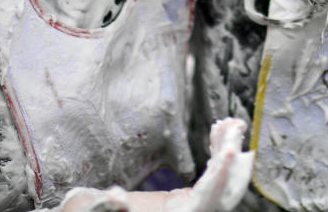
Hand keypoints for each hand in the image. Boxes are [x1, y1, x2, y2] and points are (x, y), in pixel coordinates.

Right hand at [55, 118, 252, 211]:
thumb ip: (103, 204)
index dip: (220, 177)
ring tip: (229, 124)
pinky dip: (218, 154)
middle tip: (235, 126)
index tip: (230, 151)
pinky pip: (214, 177)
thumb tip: (116, 198)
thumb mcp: (92, 208)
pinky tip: (218, 131)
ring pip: (224, 184)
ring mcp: (193, 209)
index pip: (206, 201)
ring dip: (228, 151)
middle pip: (225, 193)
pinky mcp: (190, 200)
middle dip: (232, 159)